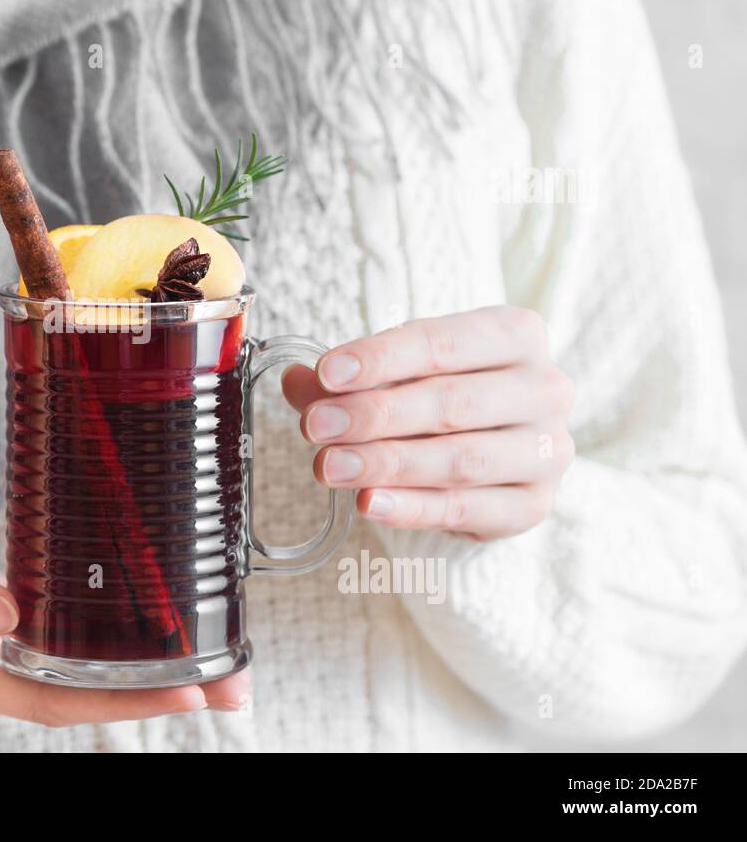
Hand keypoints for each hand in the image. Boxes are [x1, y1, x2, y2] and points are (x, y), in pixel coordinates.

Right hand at [0, 491, 249, 727]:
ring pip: (72, 666)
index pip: (49, 697)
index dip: (120, 701)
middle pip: (76, 694)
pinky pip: (53, 633)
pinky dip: (104, 634)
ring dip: (141, 666)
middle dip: (156, 693)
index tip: (188, 693)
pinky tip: (142, 621)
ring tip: (212, 656)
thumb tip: (7, 611)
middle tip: (235, 681)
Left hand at [282, 306, 574, 540]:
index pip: (442, 343)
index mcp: (516, 335)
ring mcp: (547, 450)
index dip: (380, 359)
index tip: (327, 373)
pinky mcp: (533, 505)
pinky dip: (413, 508)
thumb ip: (346, 379)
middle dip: (375, 415)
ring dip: (387, 464)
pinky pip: (467, 509)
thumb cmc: (440, 395)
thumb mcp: (395, 373)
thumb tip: (296, 381)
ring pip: (460, 459)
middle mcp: (544, 388)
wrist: (494, 451)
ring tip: (330, 467)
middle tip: (316, 427)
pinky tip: (368, 502)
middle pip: (452, 402)